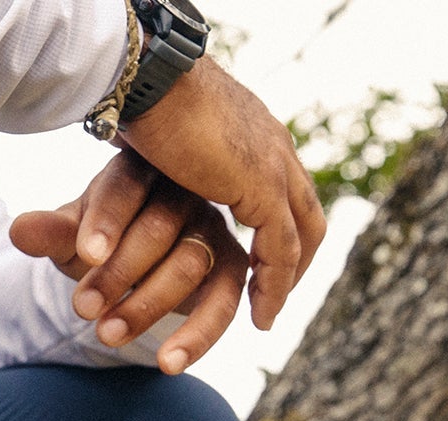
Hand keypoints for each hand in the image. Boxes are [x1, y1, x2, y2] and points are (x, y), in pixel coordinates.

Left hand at [10, 150, 250, 374]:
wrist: (132, 257)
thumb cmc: (99, 239)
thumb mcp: (73, 237)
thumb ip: (53, 233)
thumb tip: (18, 231)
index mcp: (140, 172)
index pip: (124, 189)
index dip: (105, 222)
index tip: (85, 255)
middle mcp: (184, 194)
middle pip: (159, 229)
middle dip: (119, 272)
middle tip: (83, 309)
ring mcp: (212, 228)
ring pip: (190, 262)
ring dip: (148, 304)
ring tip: (107, 337)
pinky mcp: (230, 266)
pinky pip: (223, 301)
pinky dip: (200, 335)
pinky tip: (170, 364)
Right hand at [113, 59, 326, 330]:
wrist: (146, 77)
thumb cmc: (140, 96)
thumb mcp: (164, 135)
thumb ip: (172, 155)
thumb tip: (146, 154)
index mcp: (257, 131)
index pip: (285, 187)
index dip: (278, 226)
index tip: (259, 260)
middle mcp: (277, 146)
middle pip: (307, 213)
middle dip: (295, 259)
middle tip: (272, 294)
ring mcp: (277, 166)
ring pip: (302, 237)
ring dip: (286, 281)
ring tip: (265, 316)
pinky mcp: (264, 188)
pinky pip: (281, 251)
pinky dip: (275, 286)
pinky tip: (259, 315)